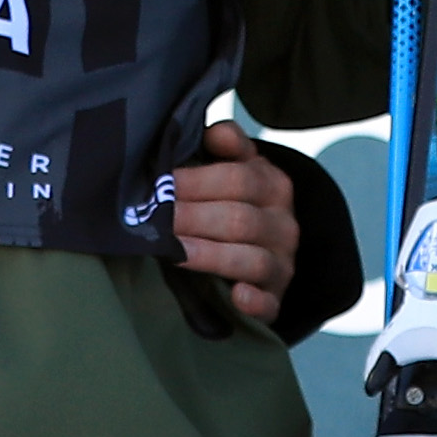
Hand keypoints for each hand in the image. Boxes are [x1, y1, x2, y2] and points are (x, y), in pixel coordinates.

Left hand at [170, 122, 301, 323]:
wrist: (262, 250)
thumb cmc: (233, 203)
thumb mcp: (235, 167)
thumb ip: (227, 145)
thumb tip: (216, 133)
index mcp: (273, 185)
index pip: (240, 178)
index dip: (196, 181)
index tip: (161, 184)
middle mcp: (284, 225)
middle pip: (240, 220)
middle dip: (192, 218)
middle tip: (152, 220)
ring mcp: (282, 264)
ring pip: (252, 260)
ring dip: (210, 256)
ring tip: (173, 254)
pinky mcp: (275, 299)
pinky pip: (270, 304)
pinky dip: (254, 302)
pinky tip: (236, 296)